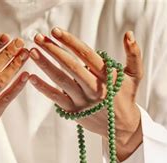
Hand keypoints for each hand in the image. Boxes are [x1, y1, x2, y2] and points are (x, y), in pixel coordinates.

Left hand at [29, 28, 142, 160]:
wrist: (121, 127)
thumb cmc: (125, 96)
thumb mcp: (135, 74)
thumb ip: (134, 54)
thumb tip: (128, 34)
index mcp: (108, 76)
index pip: (87, 55)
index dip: (70, 42)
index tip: (56, 31)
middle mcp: (95, 89)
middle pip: (71, 67)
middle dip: (53, 50)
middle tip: (38, 37)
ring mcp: (83, 101)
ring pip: (61, 81)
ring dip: (45, 65)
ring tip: (32, 51)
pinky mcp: (74, 112)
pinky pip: (56, 98)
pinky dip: (43, 88)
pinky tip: (31, 77)